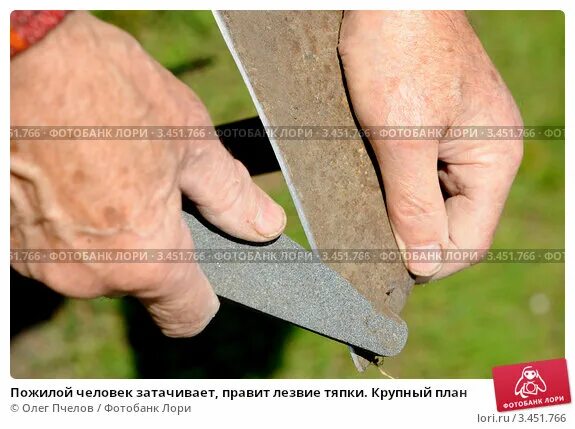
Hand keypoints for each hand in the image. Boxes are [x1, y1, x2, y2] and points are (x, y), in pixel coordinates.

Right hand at [10, 12, 285, 335]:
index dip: (204, 297)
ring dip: (109, 230)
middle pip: (143, 281)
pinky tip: (70, 174)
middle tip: (151, 184)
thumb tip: (266, 227)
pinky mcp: (8, 242)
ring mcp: (40, 262)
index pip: (188, 314)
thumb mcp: (190, 140)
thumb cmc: (106, 91)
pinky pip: (58, 247)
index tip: (207, 275)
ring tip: (105, 170)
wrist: (17, 57)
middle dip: (155, 241)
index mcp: (145, 259)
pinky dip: (70, 221)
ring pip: (98, 263)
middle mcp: (88, 276)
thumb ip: (231, 197)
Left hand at [339, 11, 522, 279]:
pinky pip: (419, 176)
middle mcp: (483, 154)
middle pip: (452, 225)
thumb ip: (414, 204)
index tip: (381, 262)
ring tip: (365, 200)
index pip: (468, 241)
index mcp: (494, 159)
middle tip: (365, 231)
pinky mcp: (433, 130)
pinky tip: (369, 180)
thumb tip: (423, 264)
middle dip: (411, 235)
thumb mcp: (401, 136)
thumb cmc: (398, 52)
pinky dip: (394, 186)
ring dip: (400, 210)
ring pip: (432, 203)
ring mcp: (459, 141)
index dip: (428, 261)